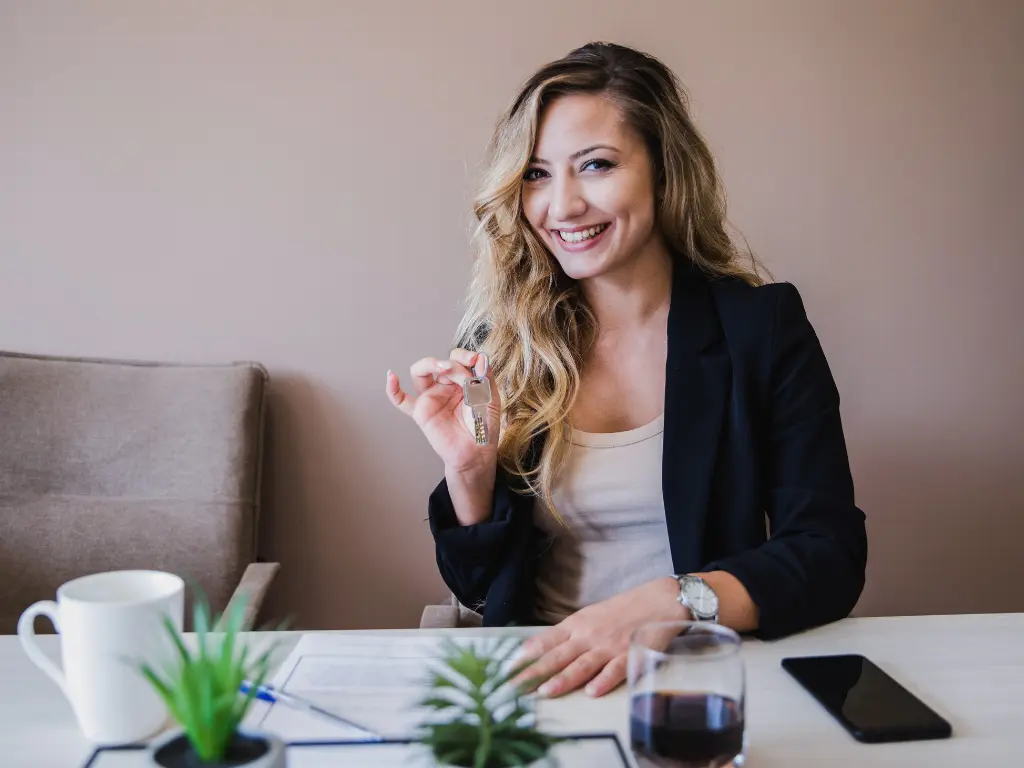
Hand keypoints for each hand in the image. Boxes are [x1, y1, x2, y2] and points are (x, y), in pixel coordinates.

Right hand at [386, 349, 501, 474]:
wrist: (475, 452)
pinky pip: (401, 400)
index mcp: (463, 380)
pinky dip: (392, 389)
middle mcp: (445, 386)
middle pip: (440, 363)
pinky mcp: (420, 412)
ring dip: (429, 364)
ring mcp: (432, 397)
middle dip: (452, 364)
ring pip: (420, 373)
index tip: (474, 361)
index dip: (464, 356)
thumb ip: (485, 377)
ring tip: (443, 368)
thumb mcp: (490, 398)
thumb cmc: (483, 427)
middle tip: (463, 375)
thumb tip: (480, 357)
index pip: (458, 358)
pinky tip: (391, 376)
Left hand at [514, 577, 686, 698]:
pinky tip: (592, 692)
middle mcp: (588, 635)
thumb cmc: (623, 610)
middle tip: (515, 688)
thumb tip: (541, 649)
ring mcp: (609, 646)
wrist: (659, 601)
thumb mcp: (590, 617)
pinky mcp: (630, 654)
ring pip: (582, 665)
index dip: (526, 656)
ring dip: (563, 679)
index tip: (507, 669)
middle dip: (535, 673)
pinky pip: (615, 670)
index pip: (546, 641)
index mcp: (577, 625)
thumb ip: (568, 634)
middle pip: (557, 656)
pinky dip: (604, 680)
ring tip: (546, 692)